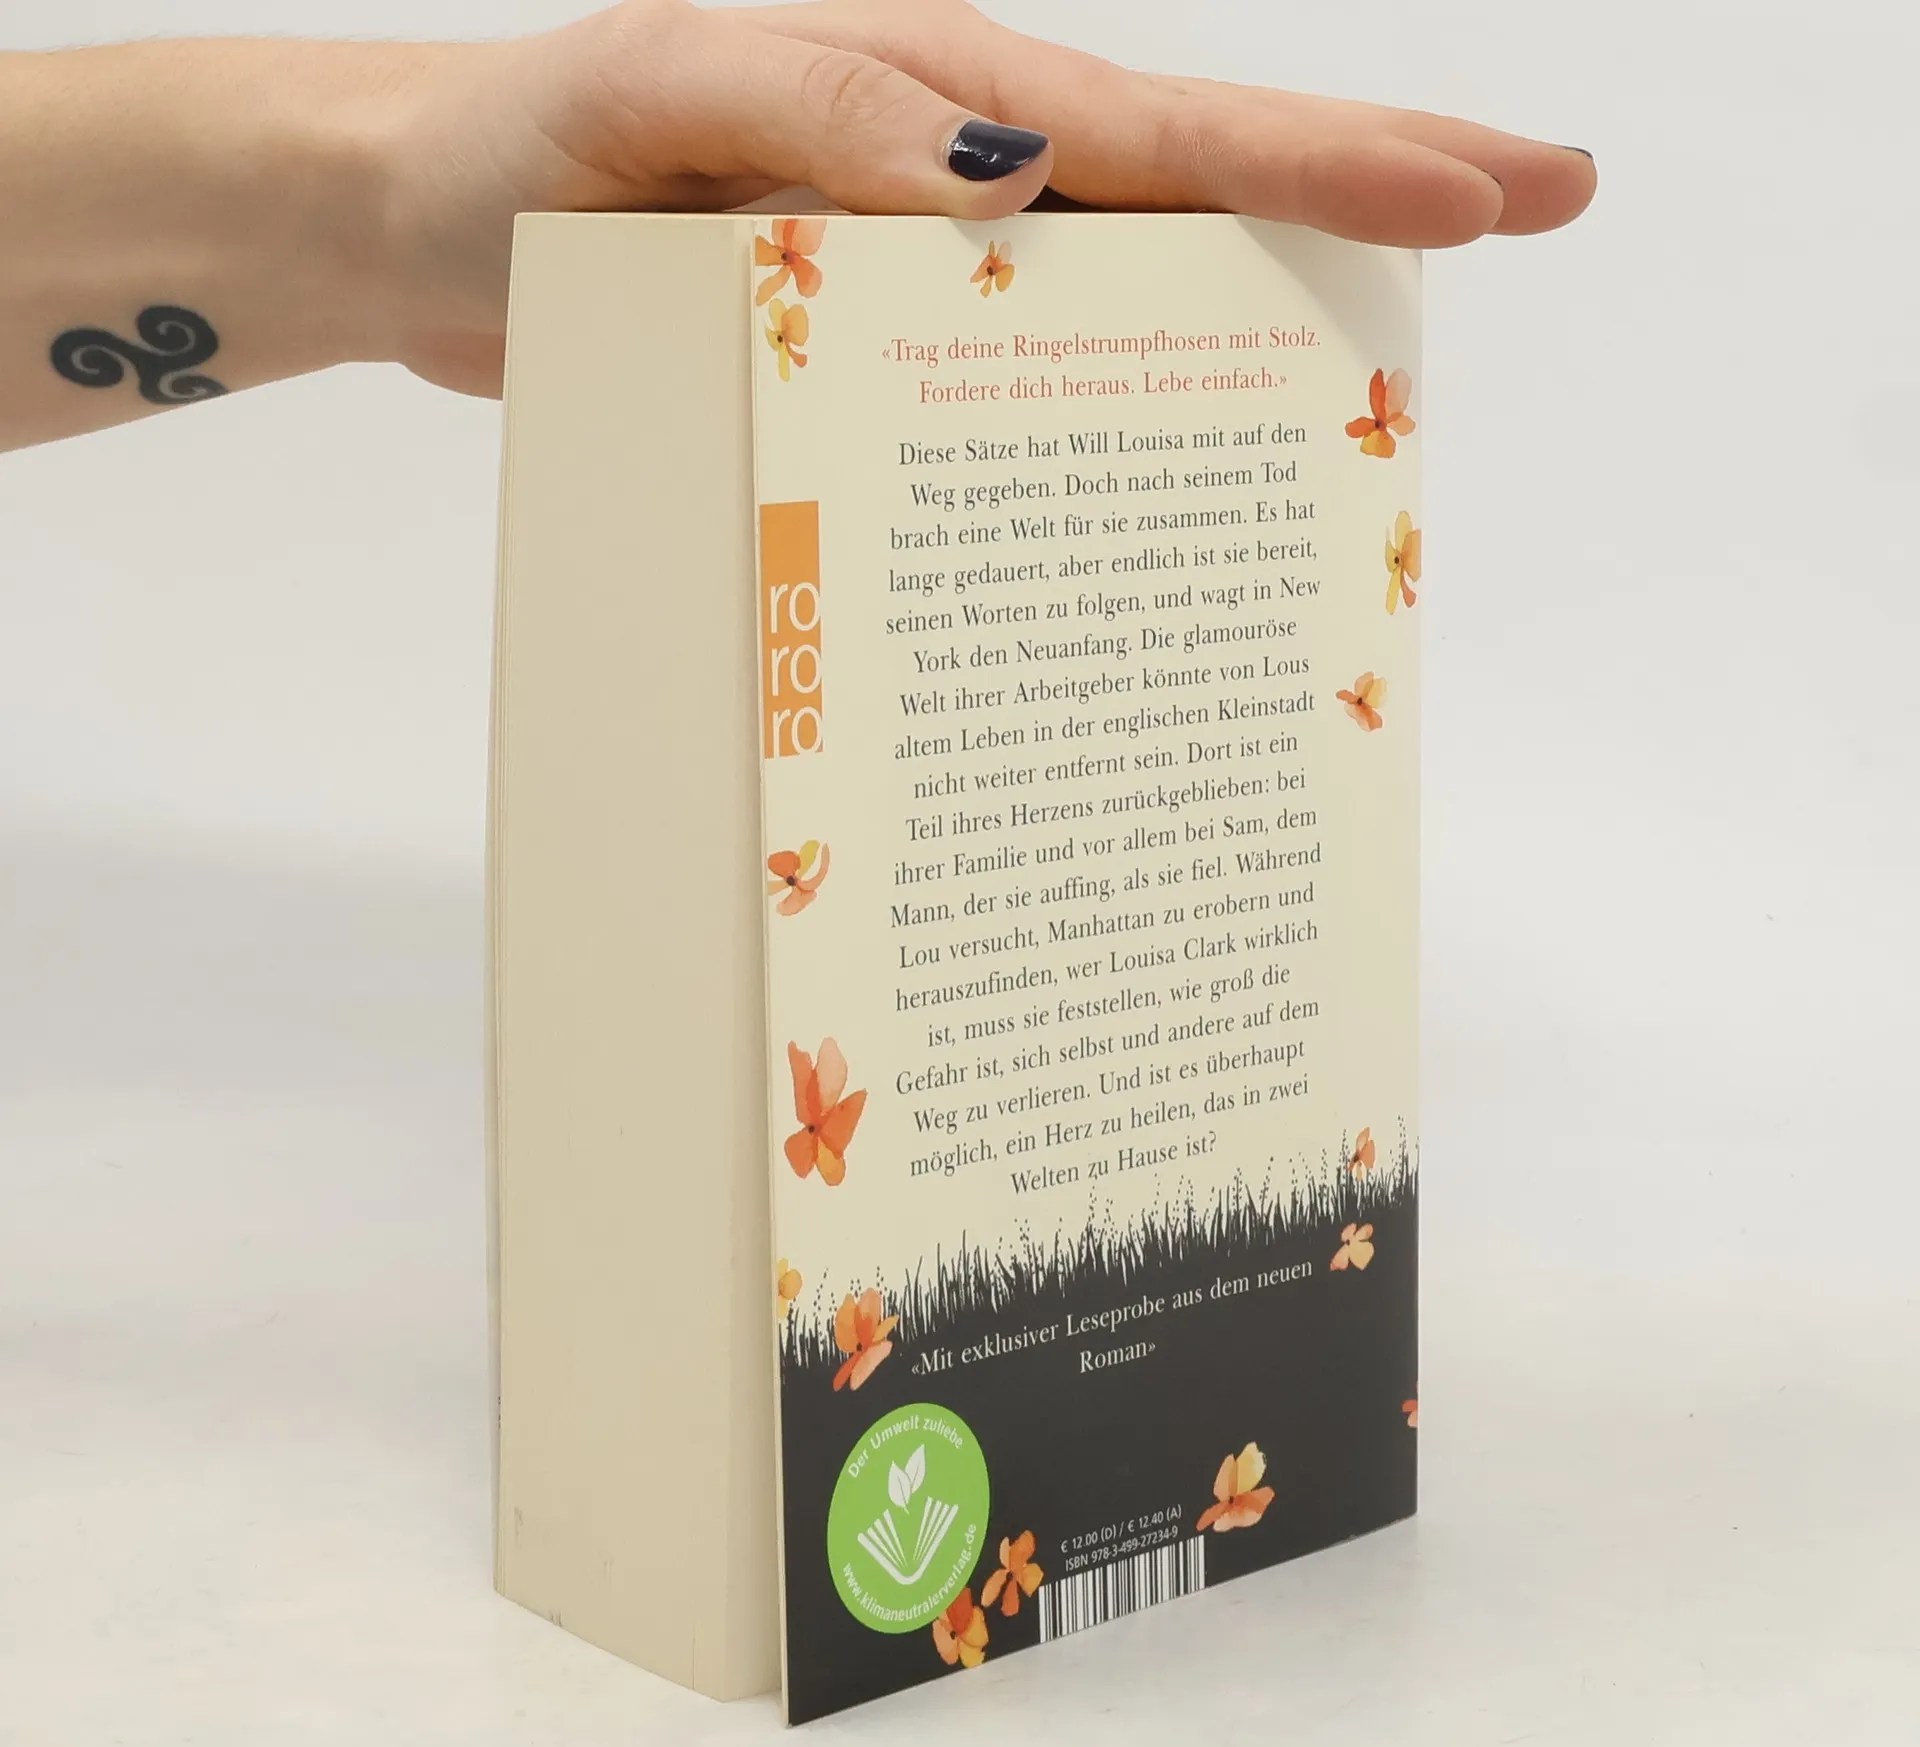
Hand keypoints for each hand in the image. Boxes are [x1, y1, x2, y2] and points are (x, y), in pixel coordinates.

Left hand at [388, 0, 1594, 394]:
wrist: (417, 230)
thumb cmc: (514, 148)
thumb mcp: (649, 92)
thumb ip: (819, 111)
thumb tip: (1016, 171)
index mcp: (931, 90)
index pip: (1167, 124)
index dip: (1334, 155)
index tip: (1484, 188)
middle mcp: (953, 176)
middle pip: (1197, 190)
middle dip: (1368, 193)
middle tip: (1537, 207)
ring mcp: (928, 268)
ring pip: (1127, 300)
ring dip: (1255, 332)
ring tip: (1384, 388)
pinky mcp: (878, 354)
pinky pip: (1018, 392)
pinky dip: (1100, 427)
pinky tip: (1157, 485)